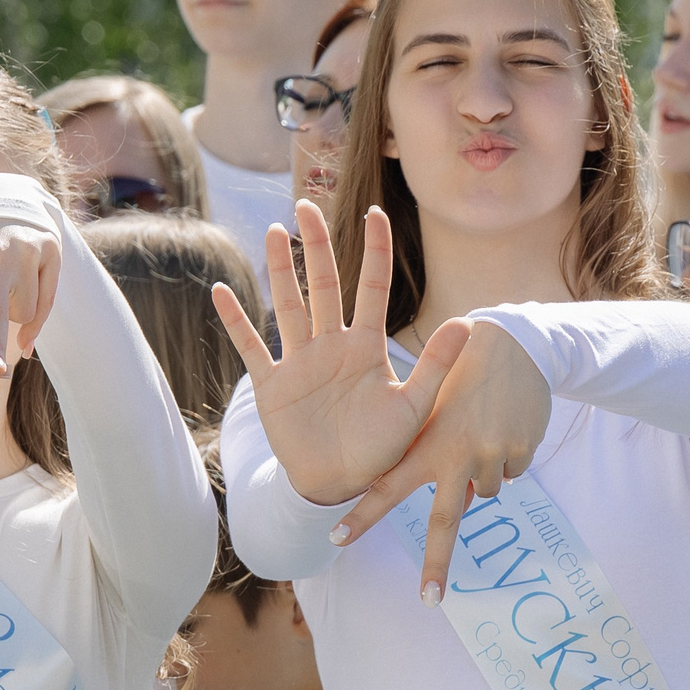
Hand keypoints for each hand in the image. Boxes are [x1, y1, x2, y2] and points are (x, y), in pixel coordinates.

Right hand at [214, 200, 458, 508]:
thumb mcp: (414, 407)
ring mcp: (300, 361)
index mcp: (367, 346)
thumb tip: (468, 323)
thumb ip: (436, 365)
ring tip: (277, 232)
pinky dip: (236, 321)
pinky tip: (221, 291)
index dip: (375, 250)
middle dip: (318, 245)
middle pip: (325, 284)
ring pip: (289, 304)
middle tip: (308, 205)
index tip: (376, 212)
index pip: (373, 287)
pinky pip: (251, 346)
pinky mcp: (273, 384)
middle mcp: (332, 345)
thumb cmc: (381, 450)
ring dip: (282, 270)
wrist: (341, 484)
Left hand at [329, 317, 551, 603]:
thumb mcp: (434, 408)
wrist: (515, 343)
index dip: (361, 517)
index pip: (387, 488)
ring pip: (486, 491)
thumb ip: (429, 452)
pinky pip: (512, 472)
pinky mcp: (520, 451)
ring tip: (484, 431)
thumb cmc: (463, 376)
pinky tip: (506, 425)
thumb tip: (451, 502)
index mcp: (425, 445)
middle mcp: (455, 456)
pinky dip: (508, 457)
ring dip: (483, 474)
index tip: (334, 540)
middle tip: (429, 601)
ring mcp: (490, 456)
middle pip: (446, 521)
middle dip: (437, 566)